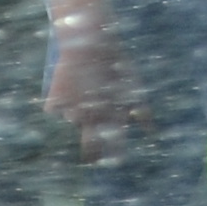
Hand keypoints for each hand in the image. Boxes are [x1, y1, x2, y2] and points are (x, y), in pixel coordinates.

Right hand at [46, 20, 140, 162]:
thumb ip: (141, 111)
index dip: (113, 156)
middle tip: (90, 161)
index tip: (111, 164)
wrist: (87, 42)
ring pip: (72, 117)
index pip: (114, 144)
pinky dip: (57, 100)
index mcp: (113, 113)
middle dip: (91, 155)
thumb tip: (152, 134)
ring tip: (81, 87)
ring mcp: (72, 110)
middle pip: (90, 145)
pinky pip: (54, 108)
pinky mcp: (54, 103)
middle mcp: (92, 117)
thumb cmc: (114, 61)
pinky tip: (64, 85)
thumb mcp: (133, 85)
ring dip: (75, 109)